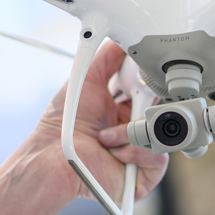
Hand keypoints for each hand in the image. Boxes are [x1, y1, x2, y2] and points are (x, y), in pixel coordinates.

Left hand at [31, 41, 168, 203]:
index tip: (144, 79)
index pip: (150, 94)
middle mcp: (134, 133)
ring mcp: (140, 154)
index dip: (150, 86)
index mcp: (124, 112)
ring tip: (107, 137)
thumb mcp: (86, 79)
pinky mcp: (143, 175)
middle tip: (126, 108)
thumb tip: (123, 39)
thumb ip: (107, 58)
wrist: (53, 158)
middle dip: (144, 108)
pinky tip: (116, 153)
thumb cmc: (62, 125)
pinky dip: (136, 152)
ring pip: (161, 134)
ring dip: (130, 132)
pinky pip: (158, 158)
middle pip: (161, 113)